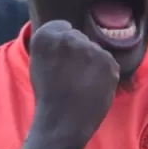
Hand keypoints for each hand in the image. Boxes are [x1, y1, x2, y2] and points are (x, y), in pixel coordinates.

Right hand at [29, 20, 119, 148]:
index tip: (60, 61)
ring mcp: (91, 49)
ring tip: (81, 84)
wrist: (62, 122)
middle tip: (70, 75)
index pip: (62, 26)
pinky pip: (108, 62)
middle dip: (78, 52)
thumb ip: (52, 43)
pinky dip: (104, 73)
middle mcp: (68, 37)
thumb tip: (69, 30)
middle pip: (80, 37)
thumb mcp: (38, 62)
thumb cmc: (48, 95)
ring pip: (95, 50)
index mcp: (45, 36)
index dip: (62, 45)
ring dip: (92, 63)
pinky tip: (93, 87)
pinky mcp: (109, 62)